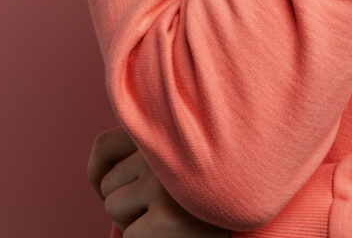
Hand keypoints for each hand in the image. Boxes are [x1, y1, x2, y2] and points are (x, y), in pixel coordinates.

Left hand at [88, 125, 229, 235]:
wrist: (254, 217)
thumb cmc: (214, 186)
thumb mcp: (185, 152)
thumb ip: (154, 147)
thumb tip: (100, 177)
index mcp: (166, 125)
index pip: (103, 146)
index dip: (98, 172)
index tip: (104, 188)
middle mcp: (164, 147)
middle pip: (107, 182)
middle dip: (125, 200)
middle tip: (159, 205)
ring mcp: (164, 181)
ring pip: (112, 207)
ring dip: (132, 221)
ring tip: (168, 217)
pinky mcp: (167, 217)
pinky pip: (128, 235)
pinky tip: (173, 233)